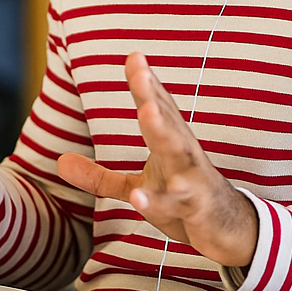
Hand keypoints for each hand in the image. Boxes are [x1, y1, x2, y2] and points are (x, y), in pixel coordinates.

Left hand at [57, 53, 258, 266]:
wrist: (232, 233)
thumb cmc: (185, 201)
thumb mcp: (137, 187)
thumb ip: (99, 177)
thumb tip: (59, 162)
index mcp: (169, 143)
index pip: (158, 106)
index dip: (146, 82)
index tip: (134, 56)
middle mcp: (182, 154)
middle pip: (167, 120)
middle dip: (153, 95)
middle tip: (140, 72)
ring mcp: (191, 180)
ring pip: (177, 153)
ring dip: (162, 131)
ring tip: (147, 111)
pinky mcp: (196, 208)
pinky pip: (175, 203)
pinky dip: (156, 199)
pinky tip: (137, 196)